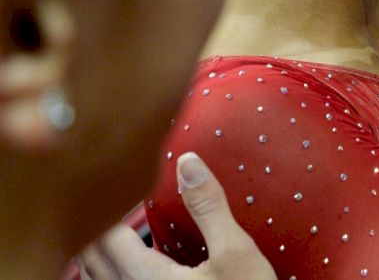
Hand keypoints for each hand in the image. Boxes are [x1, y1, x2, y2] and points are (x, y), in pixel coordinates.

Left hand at [77, 153, 275, 279]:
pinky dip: (116, 272)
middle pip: (91, 257)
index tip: (121, 180)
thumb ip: (208, 208)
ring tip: (121, 231)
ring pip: (98, 279)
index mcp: (144, 277)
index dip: (108, 203)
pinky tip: (144, 265)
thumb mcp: (236, 253)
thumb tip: (189, 163)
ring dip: (103, 253)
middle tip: (117, 200)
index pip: (104, 233)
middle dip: (97, 227)